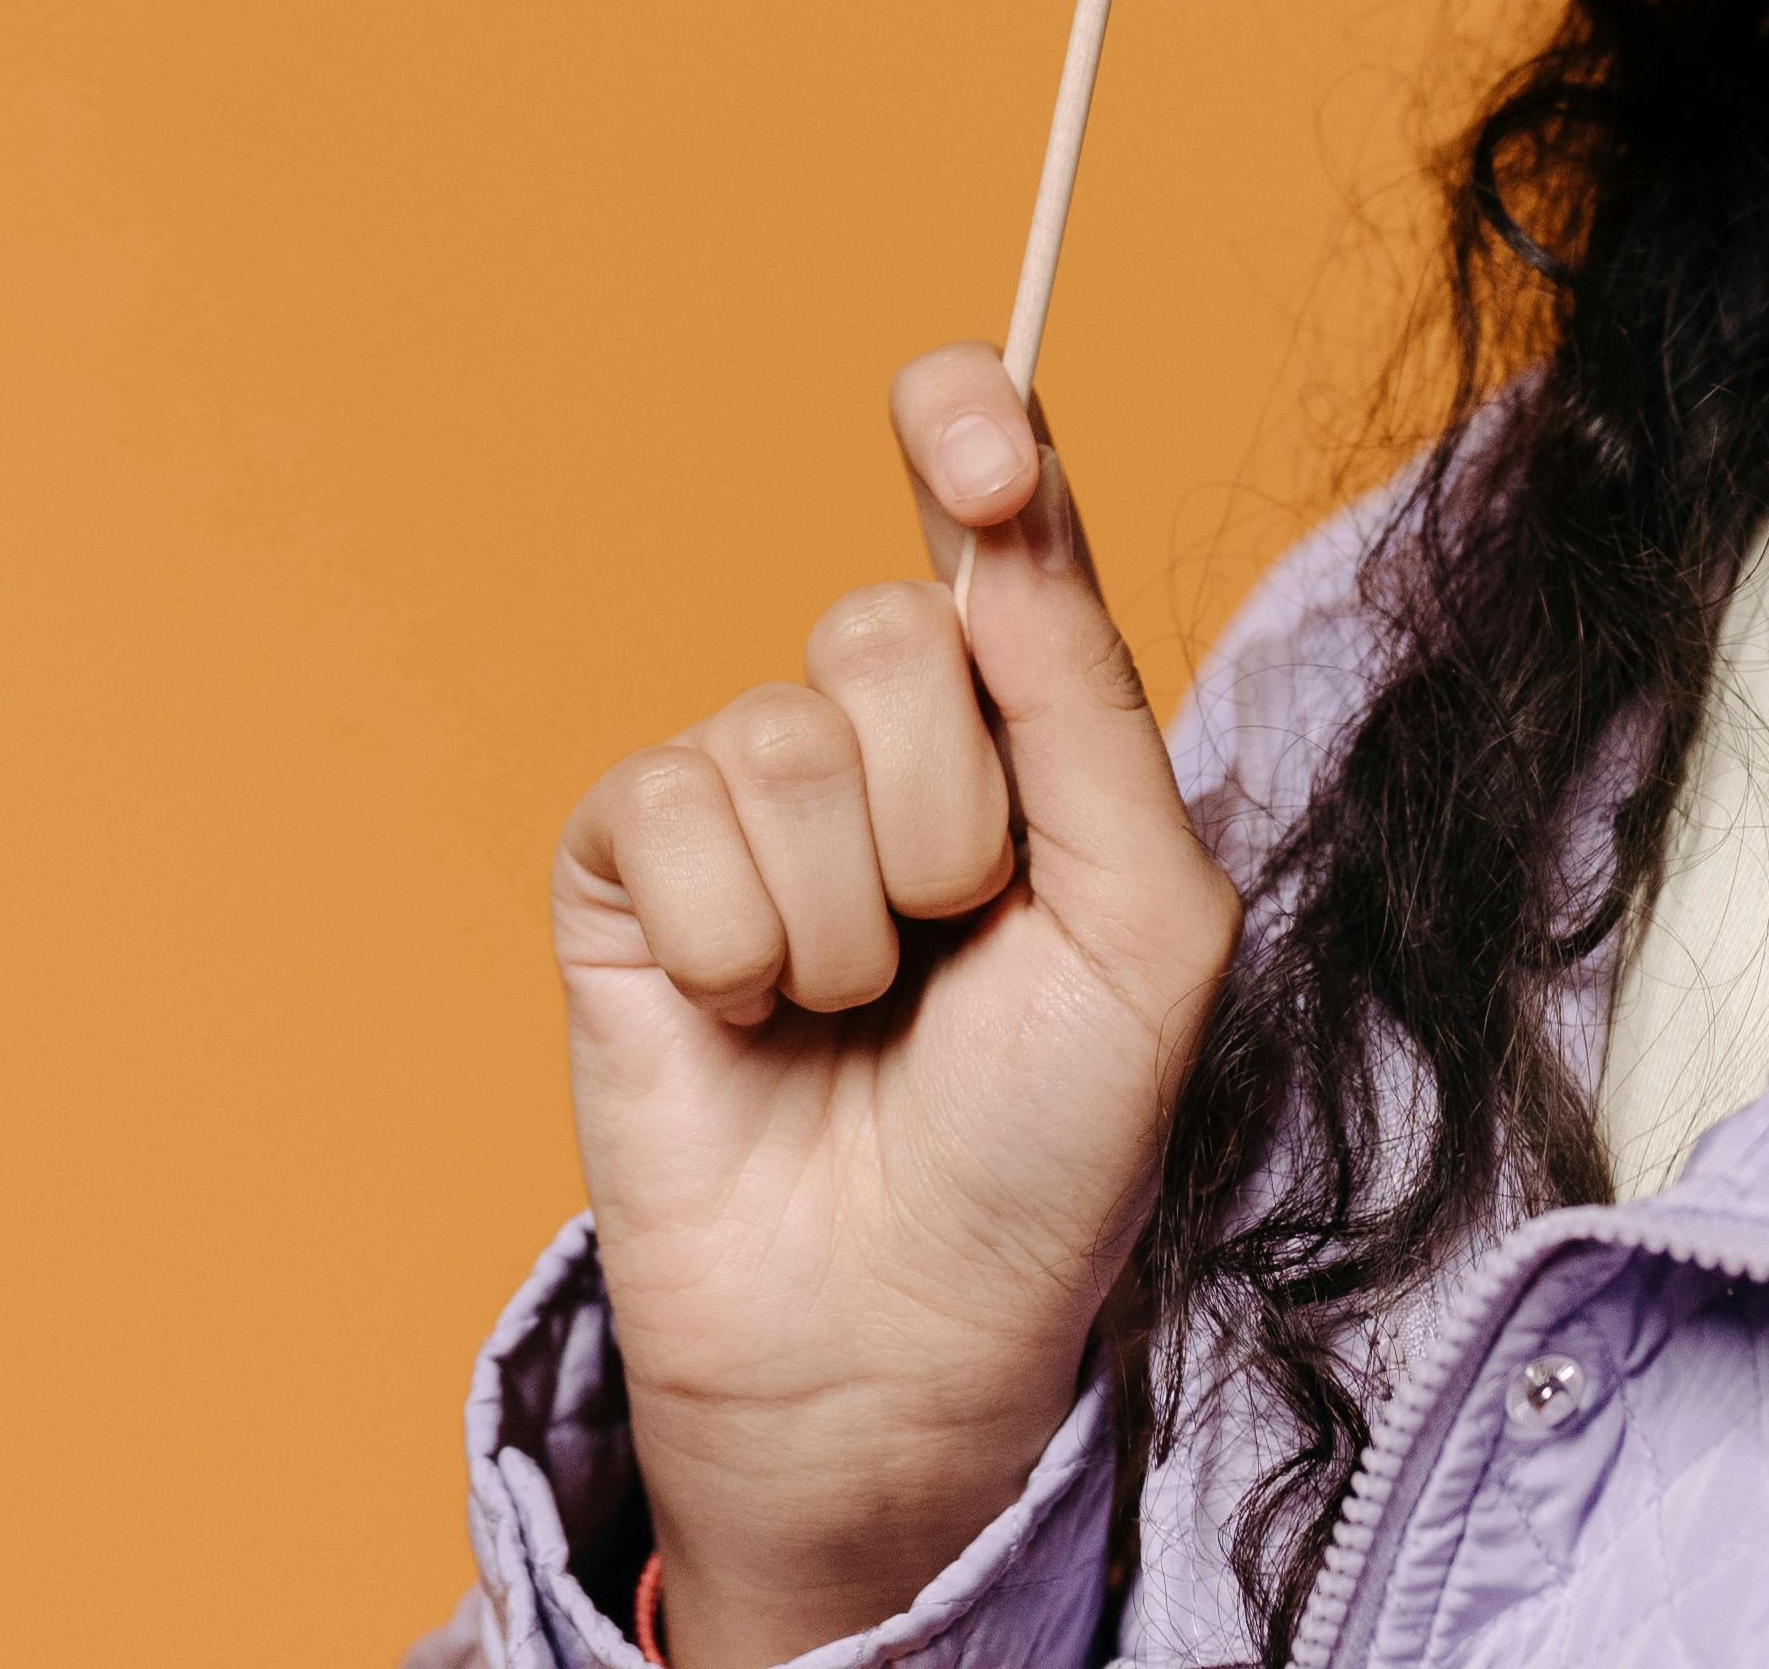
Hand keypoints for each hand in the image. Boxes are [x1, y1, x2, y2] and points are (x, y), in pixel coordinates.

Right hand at [549, 349, 1242, 1668]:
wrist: (906, 1334)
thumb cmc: (1050, 1148)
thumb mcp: (1147, 925)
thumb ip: (1089, 706)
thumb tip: (1003, 526)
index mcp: (1015, 725)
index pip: (984, 514)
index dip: (969, 433)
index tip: (972, 443)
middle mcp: (871, 736)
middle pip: (887, 632)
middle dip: (949, 819)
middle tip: (954, 950)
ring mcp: (736, 796)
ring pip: (781, 741)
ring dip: (844, 919)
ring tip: (854, 1017)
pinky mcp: (621, 870)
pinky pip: (665, 813)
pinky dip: (734, 943)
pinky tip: (751, 1022)